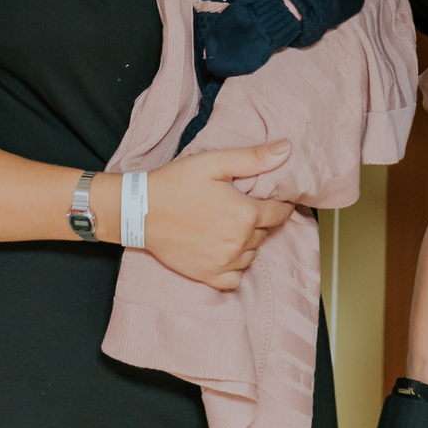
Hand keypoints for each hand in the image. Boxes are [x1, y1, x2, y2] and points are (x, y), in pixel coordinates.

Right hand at [136, 142, 294, 289]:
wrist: (140, 211)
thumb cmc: (176, 182)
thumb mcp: (214, 162)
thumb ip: (253, 158)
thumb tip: (287, 149)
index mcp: (245, 214)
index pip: (279, 213)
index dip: (280, 204)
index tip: (274, 199)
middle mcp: (239, 242)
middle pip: (265, 233)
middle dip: (260, 220)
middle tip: (242, 208)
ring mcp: (224, 262)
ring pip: (252, 254)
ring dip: (248, 242)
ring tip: (231, 226)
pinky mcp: (208, 276)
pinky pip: (235, 278)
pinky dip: (235, 266)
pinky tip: (225, 251)